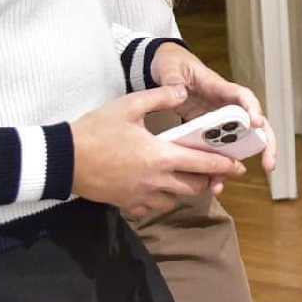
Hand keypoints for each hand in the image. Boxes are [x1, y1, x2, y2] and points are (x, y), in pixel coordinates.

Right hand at [69, 85, 246, 221]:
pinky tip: (160, 190)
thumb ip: (160, 97)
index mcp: (161, 155)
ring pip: (175, 201)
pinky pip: (153, 209)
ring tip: (190, 180)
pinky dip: (162, 201)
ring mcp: (140, 196)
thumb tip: (184, 92)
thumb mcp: (129, 106)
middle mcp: (155, 180)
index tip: (239, 167)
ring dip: (186, 192)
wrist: (63, 159)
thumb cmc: (96, 130)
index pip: (202, 164)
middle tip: (216, 174)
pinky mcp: (127, 205)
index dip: (224, 166)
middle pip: (193, 187)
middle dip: (208, 181)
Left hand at [151, 44, 278, 173]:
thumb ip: (172, 79)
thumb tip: (177, 91)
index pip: (243, 96)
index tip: (257, 123)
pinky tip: (211, 183)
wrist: (165, 69)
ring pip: (237, 143)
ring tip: (224, 183)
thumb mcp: (170, 68)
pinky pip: (217, 151)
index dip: (253, 108)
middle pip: (254, 125)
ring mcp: (217, 121)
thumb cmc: (173, 63)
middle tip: (269, 164)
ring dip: (234, 164)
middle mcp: (224, 106)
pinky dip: (215, 168)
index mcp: (219, 88)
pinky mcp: (206, 133)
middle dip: (265, 144)